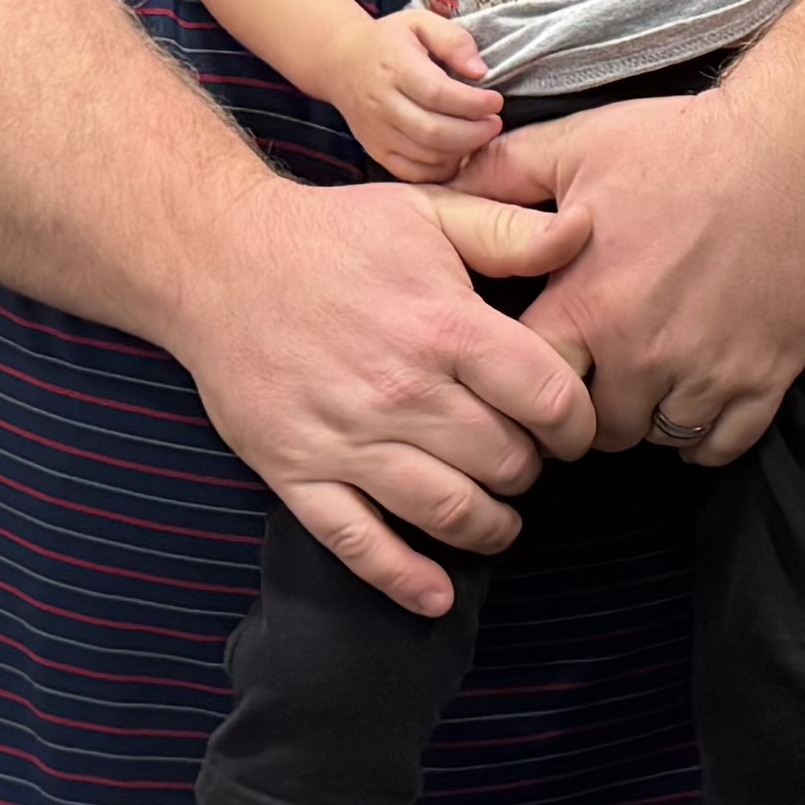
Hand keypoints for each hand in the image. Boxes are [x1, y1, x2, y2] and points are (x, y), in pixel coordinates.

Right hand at [173, 177, 598, 618]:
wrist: (218, 261)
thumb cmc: (334, 234)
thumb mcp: (428, 210)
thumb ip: (511, 230)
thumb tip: (586, 230)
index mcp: (444, 326)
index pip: (549, 398)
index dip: (579, 423)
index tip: (577, 427)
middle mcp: (402, 391)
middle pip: (506, 461)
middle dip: (534, 470)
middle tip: (531, 462)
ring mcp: (348, 439)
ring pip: (448, 511)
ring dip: (491, 527)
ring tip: (502, 517)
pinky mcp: (298, 473)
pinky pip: (359, 544)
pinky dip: (405, 579)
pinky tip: (439, 594)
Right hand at [324, 7, 499, 182]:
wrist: (340, 61)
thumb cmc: (388, 41)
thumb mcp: (420, 22)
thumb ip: (453, 41)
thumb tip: (480, 72)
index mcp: (395, 67)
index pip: (437, 93)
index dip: (472, 103)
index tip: (496, 101)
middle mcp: (382, 103)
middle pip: (433, 131)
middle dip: (474, 133)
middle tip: (494, 123)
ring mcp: (376, 131)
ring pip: (424, 155)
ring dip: (460, 151)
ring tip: (479, 136)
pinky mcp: (375, 149)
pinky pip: (410, 171)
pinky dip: (438, 170)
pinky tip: (456, 153)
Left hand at [451, 81, 804, 461]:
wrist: (791, 150)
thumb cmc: (680, 144)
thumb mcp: (577, 145)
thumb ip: (500, 175)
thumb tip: (432, 181)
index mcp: (587, 305)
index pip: (528, 391)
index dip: (525, 388)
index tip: (537, 375)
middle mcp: (641, 352)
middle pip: (591, 430)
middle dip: (586, 412)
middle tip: (596, 381)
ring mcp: (706, 371)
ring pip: (654, 440)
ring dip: (645, 419)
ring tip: (646, 383)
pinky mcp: (764, 378)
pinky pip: (718, 446)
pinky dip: (703, 436)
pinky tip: (695, 401)